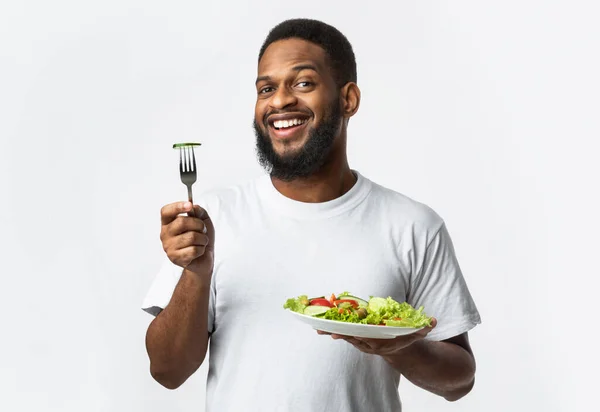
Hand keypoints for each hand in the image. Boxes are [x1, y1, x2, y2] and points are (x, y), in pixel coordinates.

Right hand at [160, 201, 214, 275]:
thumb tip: (193, 207)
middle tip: (203, 229)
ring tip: (202, 241)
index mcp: (168, 223)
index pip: (166, 211)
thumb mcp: (203, 220)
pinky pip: (193, 250)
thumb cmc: (200, 238)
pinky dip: (201, 249)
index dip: (177, 207)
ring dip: (203, 238)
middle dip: (199, 224)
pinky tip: (199, 251)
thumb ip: (199, 211)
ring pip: (191, 237)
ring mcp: (168, 247)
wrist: (204, 258)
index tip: (189, 205)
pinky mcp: (175, 258)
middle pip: (181, 222)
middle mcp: (165, 234)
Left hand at [317, 318, 436, 356]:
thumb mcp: (416, 333)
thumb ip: (424, 328)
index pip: (365, 337)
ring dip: (331, 332)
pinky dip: (333, 330)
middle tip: (322, 330)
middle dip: (337, 333)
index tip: (342, 333)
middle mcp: (369, 343)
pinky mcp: (357, 339)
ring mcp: (361, 342)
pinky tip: (320, 327)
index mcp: (380, 341)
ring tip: (316, 329)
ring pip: (344, 336)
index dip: (354, 334)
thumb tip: (434, 322)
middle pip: (350, 337)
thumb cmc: (406, 337)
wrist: (400, 350)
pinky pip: (343, 334)